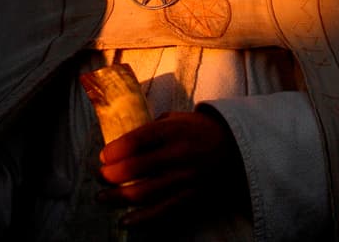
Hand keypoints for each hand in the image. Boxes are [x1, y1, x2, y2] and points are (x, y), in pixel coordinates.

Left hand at [95, 110, 247, 226]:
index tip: (103, 156)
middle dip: (109, 174)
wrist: (238, 149)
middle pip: (133, 168)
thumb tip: (122, 142)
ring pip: (142, 193)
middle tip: (100, 175)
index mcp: (173, 130)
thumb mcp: (178, 118)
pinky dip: (140, 219)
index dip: (113, 151)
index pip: (135, 141)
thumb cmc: (201, 130)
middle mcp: (178, 154)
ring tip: (103, 196)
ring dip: (117, 197)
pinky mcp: (191, 198)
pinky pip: (161, 212)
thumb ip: (152, 128)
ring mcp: (185, 179)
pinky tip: (125, 220)